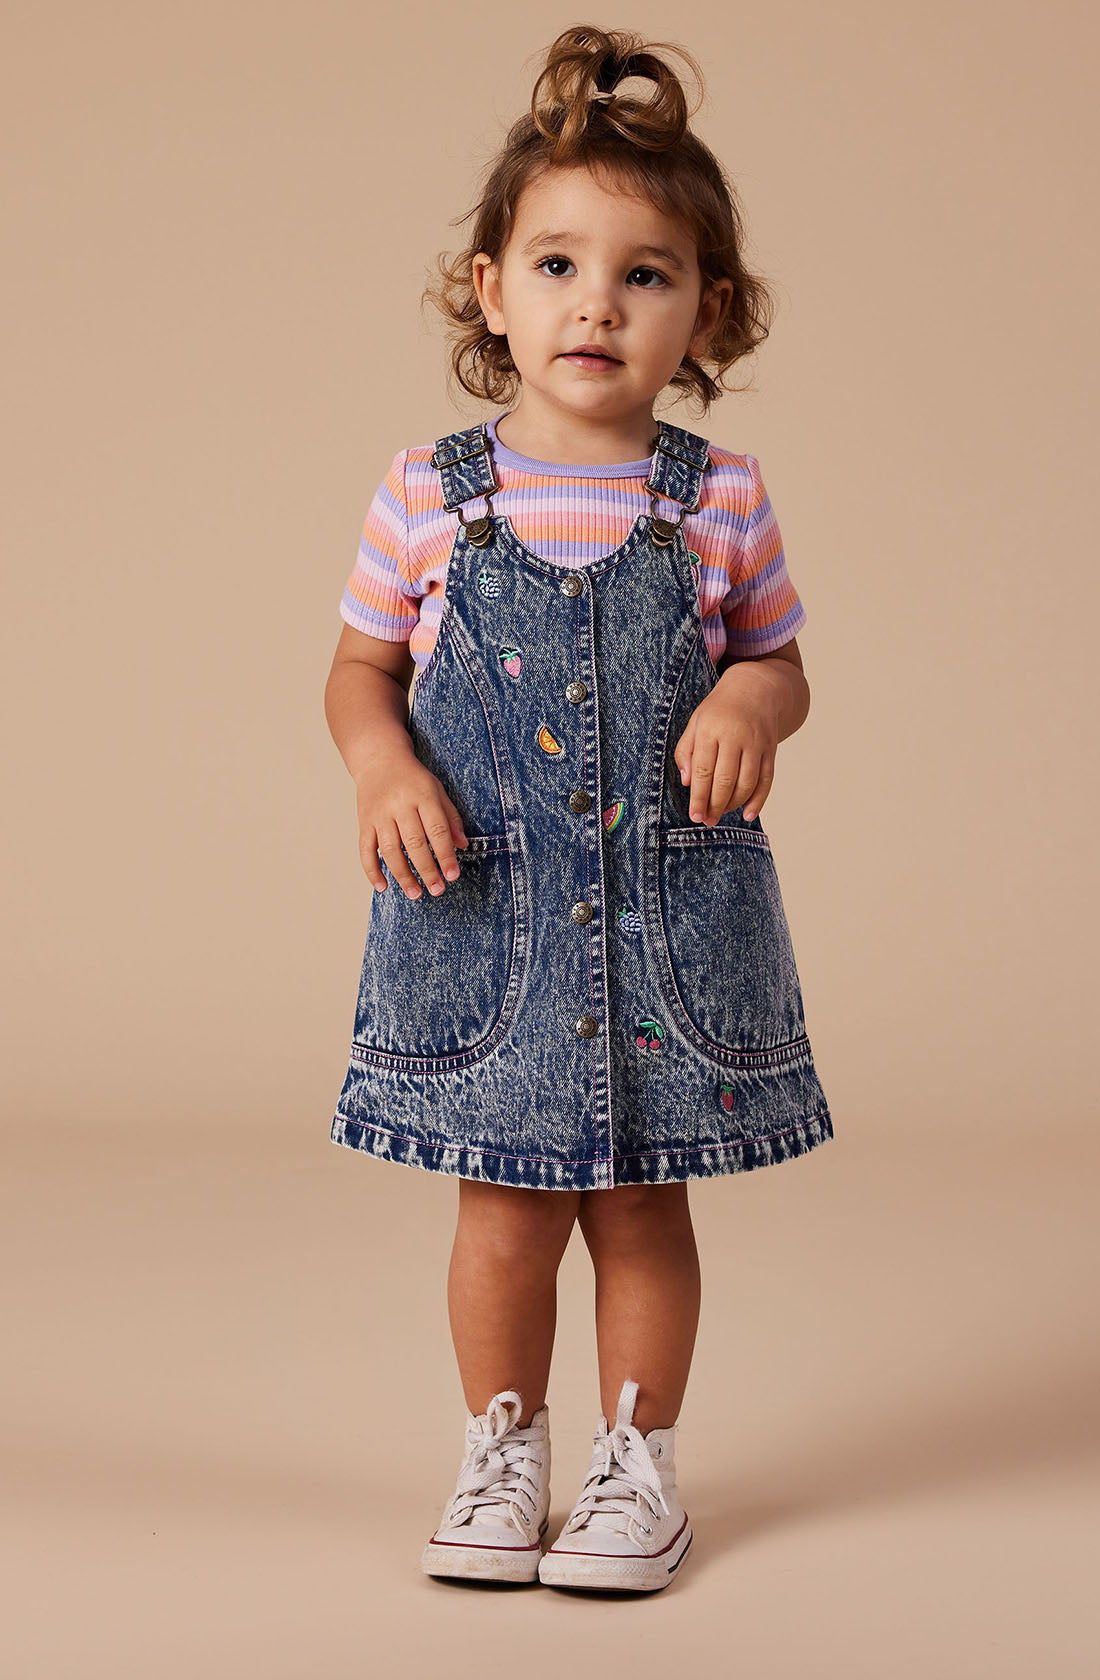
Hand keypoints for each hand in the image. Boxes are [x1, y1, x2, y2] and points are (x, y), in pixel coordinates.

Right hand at [354, 745, 469, 897]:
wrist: (379, 760)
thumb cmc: (413, 779)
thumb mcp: (438, 790)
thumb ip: (451, 818)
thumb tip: (463, 845)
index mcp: (423, 796)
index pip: (437, 830)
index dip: (445, 855)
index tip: (452, 876)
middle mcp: (400, 805)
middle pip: (414, 843)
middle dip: (427, 870)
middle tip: (437, 890)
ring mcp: (379, 815)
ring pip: (390, 850)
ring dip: (403, 875)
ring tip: (415, 894)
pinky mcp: (364, 822)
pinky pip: (365, 850)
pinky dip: (372, 870)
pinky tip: (383, 886)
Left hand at [673, 664, 783, 824]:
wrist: (756, 689)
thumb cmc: (719, 710)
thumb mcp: (695, 722)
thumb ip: (685, 751)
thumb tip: (687, 782)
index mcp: (711, 728)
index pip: (703, 769)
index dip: (699, 796)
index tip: (695, 815)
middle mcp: (736, 736)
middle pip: (725, 779)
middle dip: (715, 805)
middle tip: (707, 820)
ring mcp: (757, 743)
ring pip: (746, 783)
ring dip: (733, 804)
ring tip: (720, 815)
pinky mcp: (771, 750)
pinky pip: (767, 780)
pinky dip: (758, 800)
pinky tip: (747, 814)